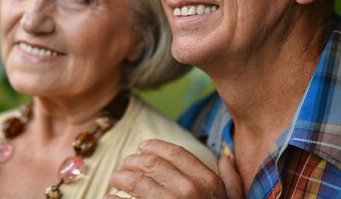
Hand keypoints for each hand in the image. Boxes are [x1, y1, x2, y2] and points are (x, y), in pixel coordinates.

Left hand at [107, 139, 242, 198]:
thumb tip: (226, 157)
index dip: (156, 146)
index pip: (177, 154)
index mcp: (208, 183)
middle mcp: (189, 191)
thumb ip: (231, 180)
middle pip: (152, 164)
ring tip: (115, 178)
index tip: (142, 146)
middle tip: (124, 163)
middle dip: (133, 161)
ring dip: (121, 177)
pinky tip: (109, 198)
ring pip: (137, 181)